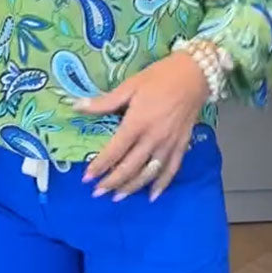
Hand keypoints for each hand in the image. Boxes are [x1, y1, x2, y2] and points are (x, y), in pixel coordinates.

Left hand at [77, 51, 208, 200]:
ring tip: (117, 197)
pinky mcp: (181, 145)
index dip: (99, 166)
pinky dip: (161, 185)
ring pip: (148, 173)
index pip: (114, 151)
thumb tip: (77, 106)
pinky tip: (152, 196)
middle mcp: (153, 138)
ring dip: (132, 188)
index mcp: (137, 123)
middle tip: (97, 193)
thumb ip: (104, 102)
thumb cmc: (159, 78)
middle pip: (129, 167)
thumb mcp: (129, 86)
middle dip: (112, 182)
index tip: (86, 178)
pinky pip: (171, 170)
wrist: (194, 74)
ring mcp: (168, 144)